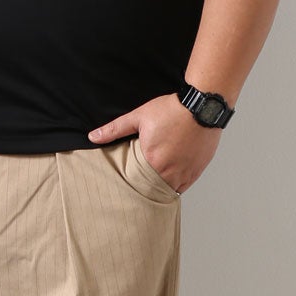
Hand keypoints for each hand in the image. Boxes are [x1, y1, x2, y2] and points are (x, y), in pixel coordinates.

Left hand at [87, 92, 220, 192]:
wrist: (202, 106)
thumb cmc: (172, 110)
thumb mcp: (139, 117)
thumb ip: (114, 129)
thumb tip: (93, 137)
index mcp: (152, 160)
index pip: (136, 182)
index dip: (132, 181)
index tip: (130, 179)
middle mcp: (169, 170)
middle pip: (153, 187)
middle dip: (147, 185)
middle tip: (142, 180)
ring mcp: (185, 172)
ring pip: (170, 189)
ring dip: (162, 185)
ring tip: (156, 178)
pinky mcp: (197, 170)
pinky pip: (184, 186)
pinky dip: (177, 183)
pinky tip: (172, 175)